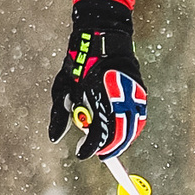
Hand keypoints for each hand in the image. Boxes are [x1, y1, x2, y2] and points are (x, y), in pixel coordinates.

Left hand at [49, 0, 146, 158]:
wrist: (103, 39)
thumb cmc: (79, 63)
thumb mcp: (62, 88)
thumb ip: (60, 114)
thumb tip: (55, 138)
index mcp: (100, 95)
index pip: (99, 131)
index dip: (91, 147)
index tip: (83, 154)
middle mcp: (120, 96)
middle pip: (119, 134)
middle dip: (109, 147)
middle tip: (98, 154)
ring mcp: (134, 93)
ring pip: (133, 127)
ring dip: (122, 139)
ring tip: (110, 145)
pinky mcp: (140, 91)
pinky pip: (139, 117)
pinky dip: (132, 128)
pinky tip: (123, 132)